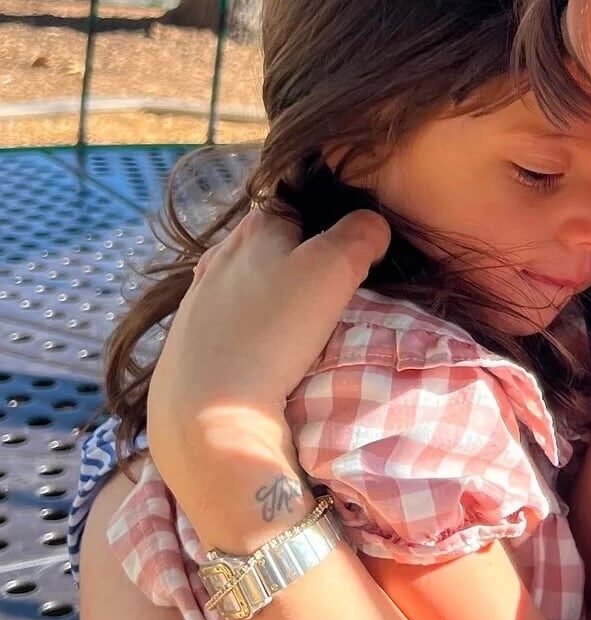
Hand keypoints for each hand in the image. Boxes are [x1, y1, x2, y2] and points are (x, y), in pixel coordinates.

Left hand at [145, 208, 389, 545]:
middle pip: (272, 247)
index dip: (329, 228)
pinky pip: (229, 322)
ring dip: (272, 299)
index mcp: (255, 228)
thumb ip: (361, 234)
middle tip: (330, 297)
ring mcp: (197, 300)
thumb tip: (373, 223)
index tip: (350, 260)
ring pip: (248, 285)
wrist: (208, 410)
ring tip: (299, 329)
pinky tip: (264, 354)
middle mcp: (219, 255)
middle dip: (299, 263)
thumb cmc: (274, 329)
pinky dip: (249, 331)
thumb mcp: (334, 269)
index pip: (301, 208)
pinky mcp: (187, 342)